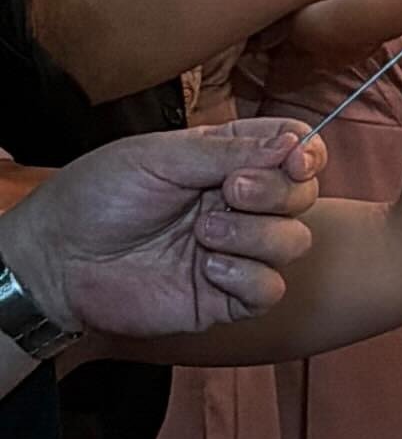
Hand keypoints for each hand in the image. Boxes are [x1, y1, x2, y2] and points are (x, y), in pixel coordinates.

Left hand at [5, 119, 324, 336]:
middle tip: (229, 192)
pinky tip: (207, 269)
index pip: (291, 147)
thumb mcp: (160, 157)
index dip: (306, 152)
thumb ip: (230, 150)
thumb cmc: (97, 197)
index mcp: (225, 160)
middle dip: (276, 192)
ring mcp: (236, 251)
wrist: (58, 260)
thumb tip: (294, 141)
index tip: (295, 158)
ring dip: (256, 235)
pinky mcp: (226, 297)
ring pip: (294, 242)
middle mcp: (238, 204)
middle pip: (303, 195)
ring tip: (202, 235)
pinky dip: (247, 277)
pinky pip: (270, 290)